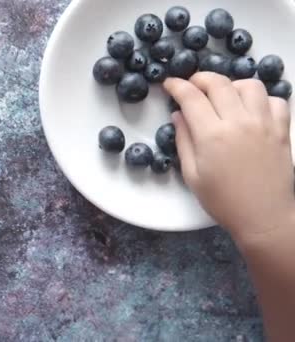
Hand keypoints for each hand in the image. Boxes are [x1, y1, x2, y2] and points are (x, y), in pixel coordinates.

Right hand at [164, 72, 294, 240]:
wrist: (263, 217)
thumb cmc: (223, 200)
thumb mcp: (192, 174)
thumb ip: (184, 141)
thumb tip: (178, 115)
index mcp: (212, 135)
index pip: (191, 97)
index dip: (177, 86)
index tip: (169, 84)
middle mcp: (239, 122)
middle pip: (218, 83)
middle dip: (200, 78)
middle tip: (191, 85)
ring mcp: (264, 124)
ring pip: (249, 85)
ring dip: (232, 85)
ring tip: (223, 96)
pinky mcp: (282, 130)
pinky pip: (275, 100)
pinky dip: (261, 99)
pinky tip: (251, 110)